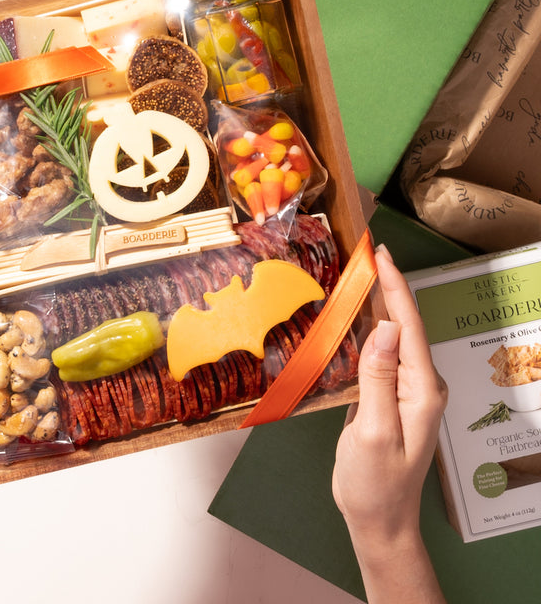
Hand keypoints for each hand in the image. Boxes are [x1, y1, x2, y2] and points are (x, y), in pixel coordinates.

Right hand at [332, 244, 446, 602]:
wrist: (377, 520)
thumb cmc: (375, 482)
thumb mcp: (374, 430)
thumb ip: (379, 378)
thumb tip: (385, 328)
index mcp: (421, 388)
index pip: (409, 325)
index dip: (394, 286)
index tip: (379, 253)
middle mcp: (418, 383)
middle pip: (403, 324)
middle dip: (386, 286)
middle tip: (364, 252)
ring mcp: (403, 389)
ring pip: (390, 336)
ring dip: (375, 303)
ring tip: (356, 273)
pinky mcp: (386, 395)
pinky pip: (378, 353)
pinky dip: (364, 328)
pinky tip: (350, 316)